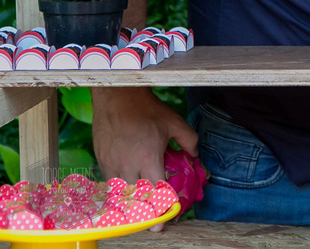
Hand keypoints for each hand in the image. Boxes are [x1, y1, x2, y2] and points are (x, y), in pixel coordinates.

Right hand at [93, 88, 196, 229]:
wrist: (117, 97)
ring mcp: (111, 164)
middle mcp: (127, 165)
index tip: (161, 225)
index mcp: (147, 158)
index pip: (154, 192)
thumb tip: (195, 156)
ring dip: (130, 201)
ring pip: (120, 193)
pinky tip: (127, 188)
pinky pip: (110, 182)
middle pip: (135, 198)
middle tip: (151, 219)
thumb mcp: (175, 122)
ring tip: (139, 206)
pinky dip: (119, 189)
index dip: (159, 210)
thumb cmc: (147, 109)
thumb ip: (189, 140)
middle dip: (143, 212)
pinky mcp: (101, 160)